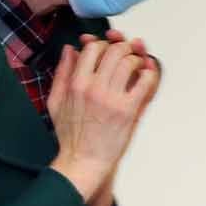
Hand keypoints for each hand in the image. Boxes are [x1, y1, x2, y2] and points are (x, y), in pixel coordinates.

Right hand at [47, 36, 159, 201]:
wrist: (83, 161)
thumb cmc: (72, 135)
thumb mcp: (56, 101)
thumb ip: (62, 72)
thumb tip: (69, 50)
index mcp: (76, 84)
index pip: (93, 48)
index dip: (103, 44)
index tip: (106, 49)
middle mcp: (93, 88)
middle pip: (114, 50)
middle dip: (123, 47)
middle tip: (126, 53)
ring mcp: (112, 98)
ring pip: (130, 62)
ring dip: (136, 59)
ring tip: (136, 64)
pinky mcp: (128, 110)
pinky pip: (145, 81)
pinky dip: (149, 73)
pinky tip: (146, 75)